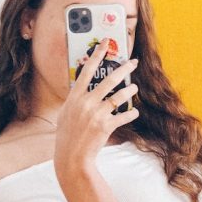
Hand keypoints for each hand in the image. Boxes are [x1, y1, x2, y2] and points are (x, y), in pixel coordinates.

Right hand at [54, 38, 139, 178]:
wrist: (71, 158)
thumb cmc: (67, 135)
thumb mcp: (66, 114)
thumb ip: (75, 99)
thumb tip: (81, 85)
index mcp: (75, 98)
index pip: (86, 71)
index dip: (97, 55)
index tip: (105, 43)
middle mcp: (86, 103)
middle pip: (108, 80)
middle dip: (123, 69)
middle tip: (133, 62)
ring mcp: (96, 114)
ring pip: (119, 96)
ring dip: (130, 91)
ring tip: (135, 88)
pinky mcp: (106, 126)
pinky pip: (124, 115)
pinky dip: (130, 113)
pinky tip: (134, 112)